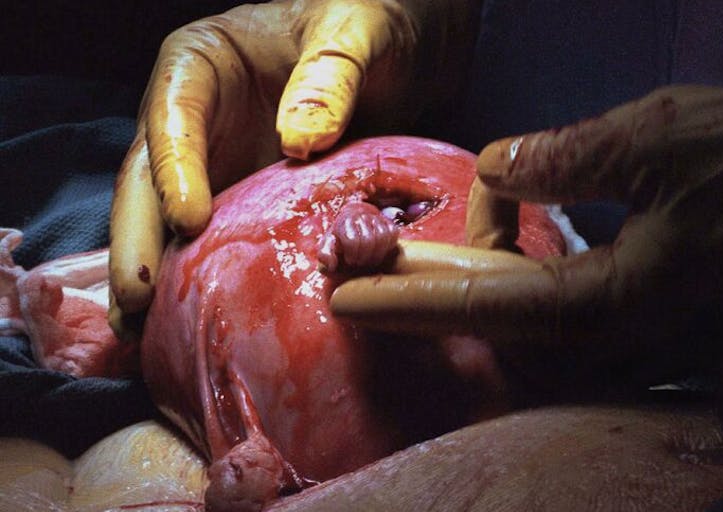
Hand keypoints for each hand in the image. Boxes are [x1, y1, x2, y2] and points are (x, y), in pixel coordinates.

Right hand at [108, 0, 479, 337]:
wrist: (404, 50)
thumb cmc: (374, 20)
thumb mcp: (357, 31)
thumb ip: (329, 76)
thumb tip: (298, 141)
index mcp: (203, 63)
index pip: (173, 117)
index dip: (173, 171)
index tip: (190, 222)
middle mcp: (197, 119)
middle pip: (148, 179)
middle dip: (139, 238)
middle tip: (137, 299)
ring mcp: (219, 163)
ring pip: (170, 219)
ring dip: (158, 272)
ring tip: (147, 329)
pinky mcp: (247, 199)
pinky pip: (216, 239)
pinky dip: (202, 277)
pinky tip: (194, 318)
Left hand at [331, 86, 722, 385]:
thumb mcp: (659, 136)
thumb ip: (565, 158)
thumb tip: (496, 168)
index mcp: (616, 302)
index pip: (485, 308)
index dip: (409, 300)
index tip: (346, 296)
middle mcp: (622, 340)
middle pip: (496, 325)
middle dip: (428, 293)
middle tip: (370, 264)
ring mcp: (642, 343)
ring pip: (528, 327)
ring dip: (481, 279)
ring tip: (459, 230)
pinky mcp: (656, 330)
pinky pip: (565, 320)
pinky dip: (524, 281)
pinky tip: (514, 241)